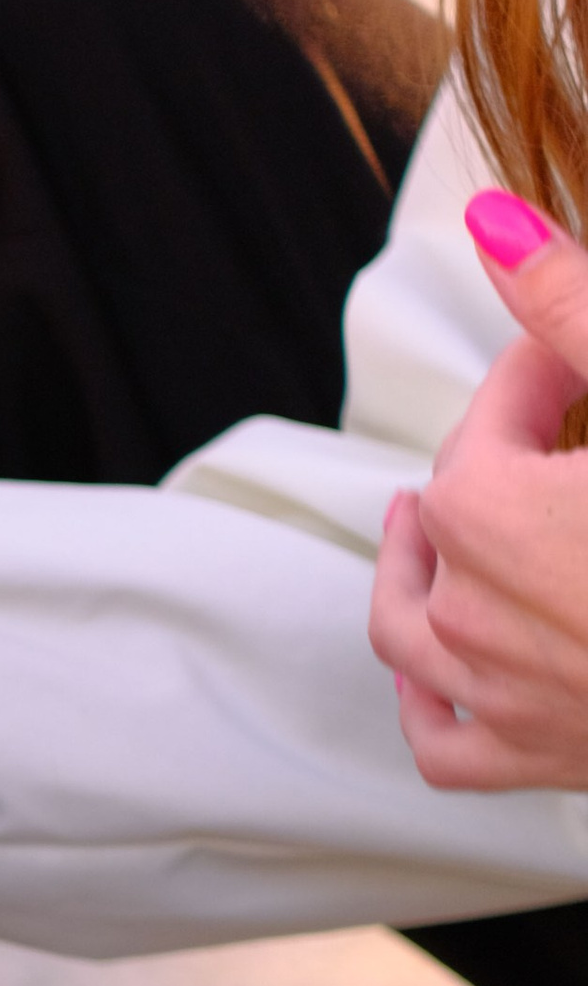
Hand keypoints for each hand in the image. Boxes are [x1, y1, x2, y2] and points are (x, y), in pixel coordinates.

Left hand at [370, 191, 587, 786]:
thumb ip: (575, 310)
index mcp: (489, 511)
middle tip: (551, 409)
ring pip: (413, 629)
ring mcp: (501, 695)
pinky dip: (430, 704)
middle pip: (459, 511)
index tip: (576, 344)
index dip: (546, 365)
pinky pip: (446, 743)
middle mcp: (470, 611)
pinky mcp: (544, 760)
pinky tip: (435, 677)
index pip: (502, 405)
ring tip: (427, 522)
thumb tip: (490, 224)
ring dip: (416, 568)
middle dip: (500, 450)